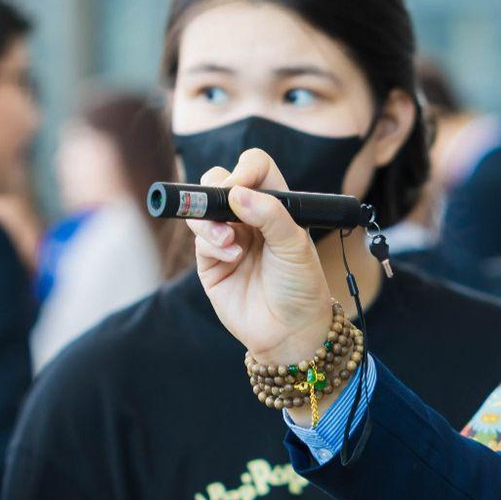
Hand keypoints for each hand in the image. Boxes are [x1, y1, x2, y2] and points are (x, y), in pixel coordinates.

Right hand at [187, 149, 333, 365]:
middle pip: (218, 181)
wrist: (289, 332)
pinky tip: (232, 258)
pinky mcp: (211, 262)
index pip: (255, 168)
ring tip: (229, 242)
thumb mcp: (295, 246)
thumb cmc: (301, 287)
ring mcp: (227, 238)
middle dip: (216, 190)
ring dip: (210, 221)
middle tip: (226, 207)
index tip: (241, 187)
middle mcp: (248, 218)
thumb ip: (270, 214)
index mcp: (275, 205)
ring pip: (201, 209)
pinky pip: (199, 240)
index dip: (244, 170)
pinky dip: (212, 245)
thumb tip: (235, 192)